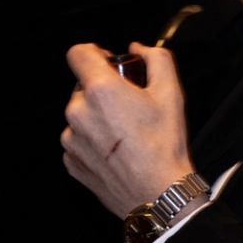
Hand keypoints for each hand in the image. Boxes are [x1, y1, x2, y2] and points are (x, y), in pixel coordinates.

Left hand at [60, 42, 194, 219]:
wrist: (158, 194)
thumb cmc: (164, 145)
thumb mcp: (171, 93)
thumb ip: (156, 59)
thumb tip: (139, 49)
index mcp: (100, 90)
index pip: (78, 53)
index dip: (93, 53)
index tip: (107, 63)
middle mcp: (78, 112)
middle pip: (81, 86)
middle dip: (100, 90)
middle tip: (127, 105)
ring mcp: (72, 139)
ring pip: (79, 115)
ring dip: (95, 116)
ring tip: (124, 133)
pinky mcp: (71, 162)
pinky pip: (77, 140)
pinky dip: (92, 141)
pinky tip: (116, 151)